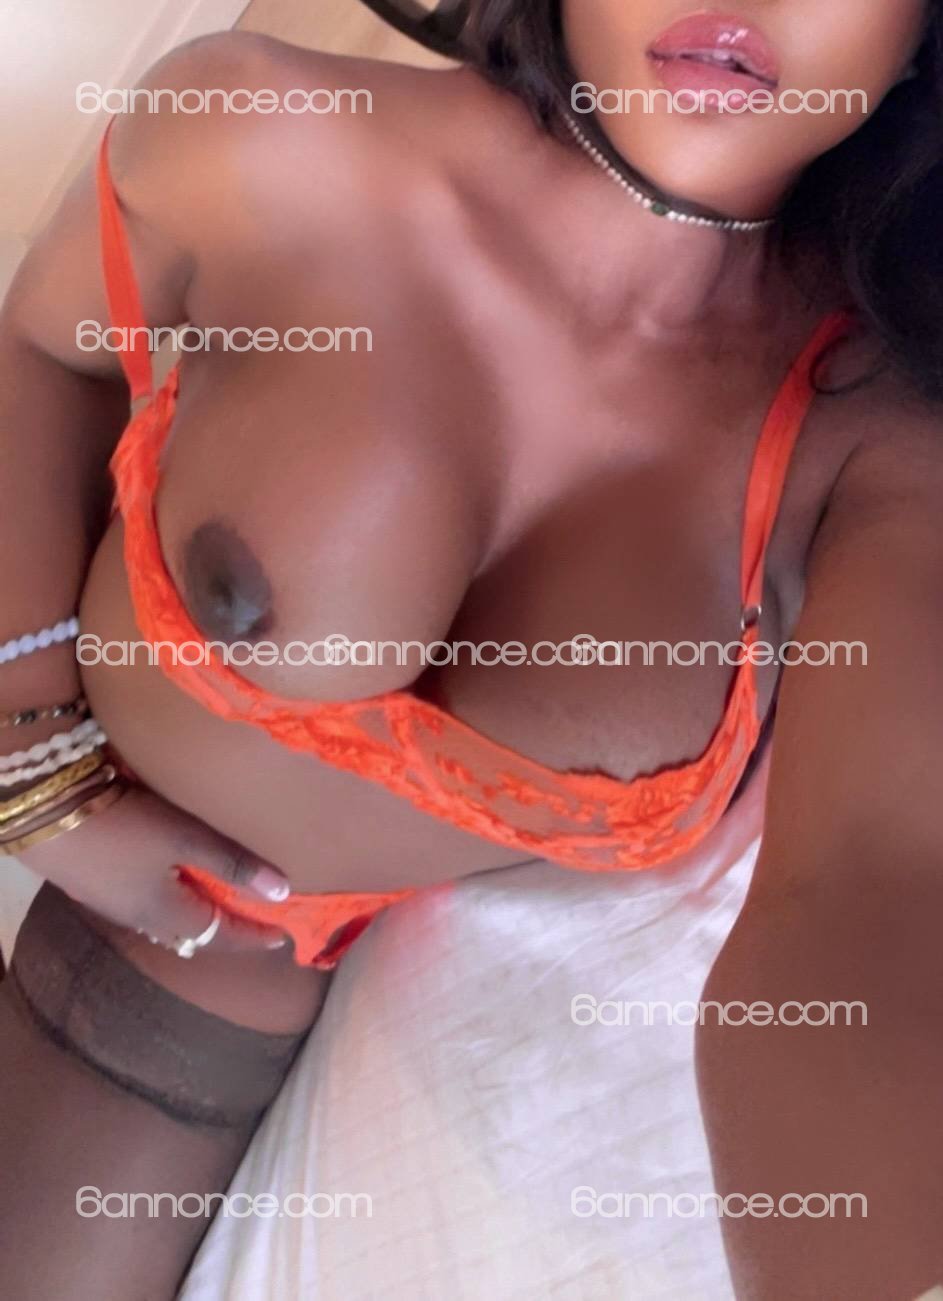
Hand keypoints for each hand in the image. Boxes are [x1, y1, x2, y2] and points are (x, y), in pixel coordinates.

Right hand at [17, 783, 290, 953]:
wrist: (44, 812)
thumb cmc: (124, 825)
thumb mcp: (185, 838)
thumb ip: (233, 863)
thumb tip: (284, 893)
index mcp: (167, 913)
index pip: (221, 935)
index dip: (253, 936)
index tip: (281, 938)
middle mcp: (139, 916)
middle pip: (193, 931)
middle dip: (225, 928)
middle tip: (254, 920)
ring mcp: (112, 899)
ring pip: (166, 917)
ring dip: (197, 911)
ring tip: (220, 900)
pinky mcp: (93, 880)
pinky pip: (145, 900)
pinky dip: (171, 896)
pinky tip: (172, 877)